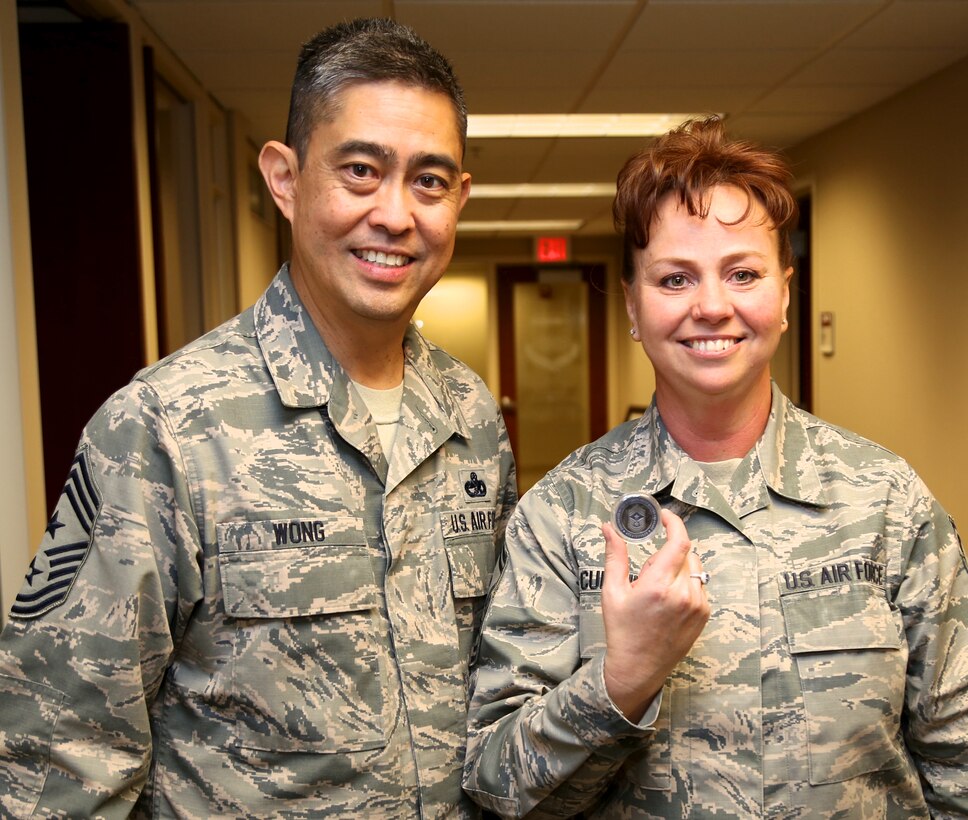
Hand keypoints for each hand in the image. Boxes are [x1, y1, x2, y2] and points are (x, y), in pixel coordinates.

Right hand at [601, 510, 709, 721]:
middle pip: (686, 552)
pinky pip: (699, 584)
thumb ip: (615, 555)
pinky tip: (669, 601)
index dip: (674, 523)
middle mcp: (683, 594)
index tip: (664, 517)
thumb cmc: (622, 630)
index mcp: (659, 586)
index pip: (679, 542)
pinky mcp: (704, 614)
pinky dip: (686, 582)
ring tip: (658, 590)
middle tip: (648, 572)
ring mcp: (697, 605)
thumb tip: (609, 528)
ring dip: (678, 567)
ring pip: (694, 567)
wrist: (638, 667)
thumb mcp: (612, 591)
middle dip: (668, 552)